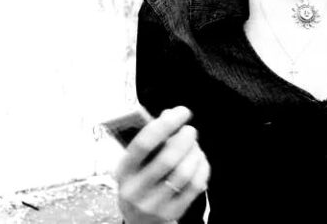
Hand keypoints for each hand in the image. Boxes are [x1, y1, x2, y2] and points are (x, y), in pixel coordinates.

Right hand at [115, 106, 209, 223]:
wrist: (139, 221)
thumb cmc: (139, 183)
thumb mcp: (134, 164)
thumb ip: (151, 140)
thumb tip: (169, 115)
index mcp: (124, 171)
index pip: (143, 144)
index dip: (165, 124)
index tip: (180, 112)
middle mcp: (137, 190)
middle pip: (168, 159)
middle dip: (184, 139)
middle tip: (190, 130)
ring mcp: (155, 204)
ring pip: (184, 172)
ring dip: (195, 153)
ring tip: (195, 146)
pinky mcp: (172, 212)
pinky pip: (195, 185)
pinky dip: (202, 168)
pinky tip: (199, 161)